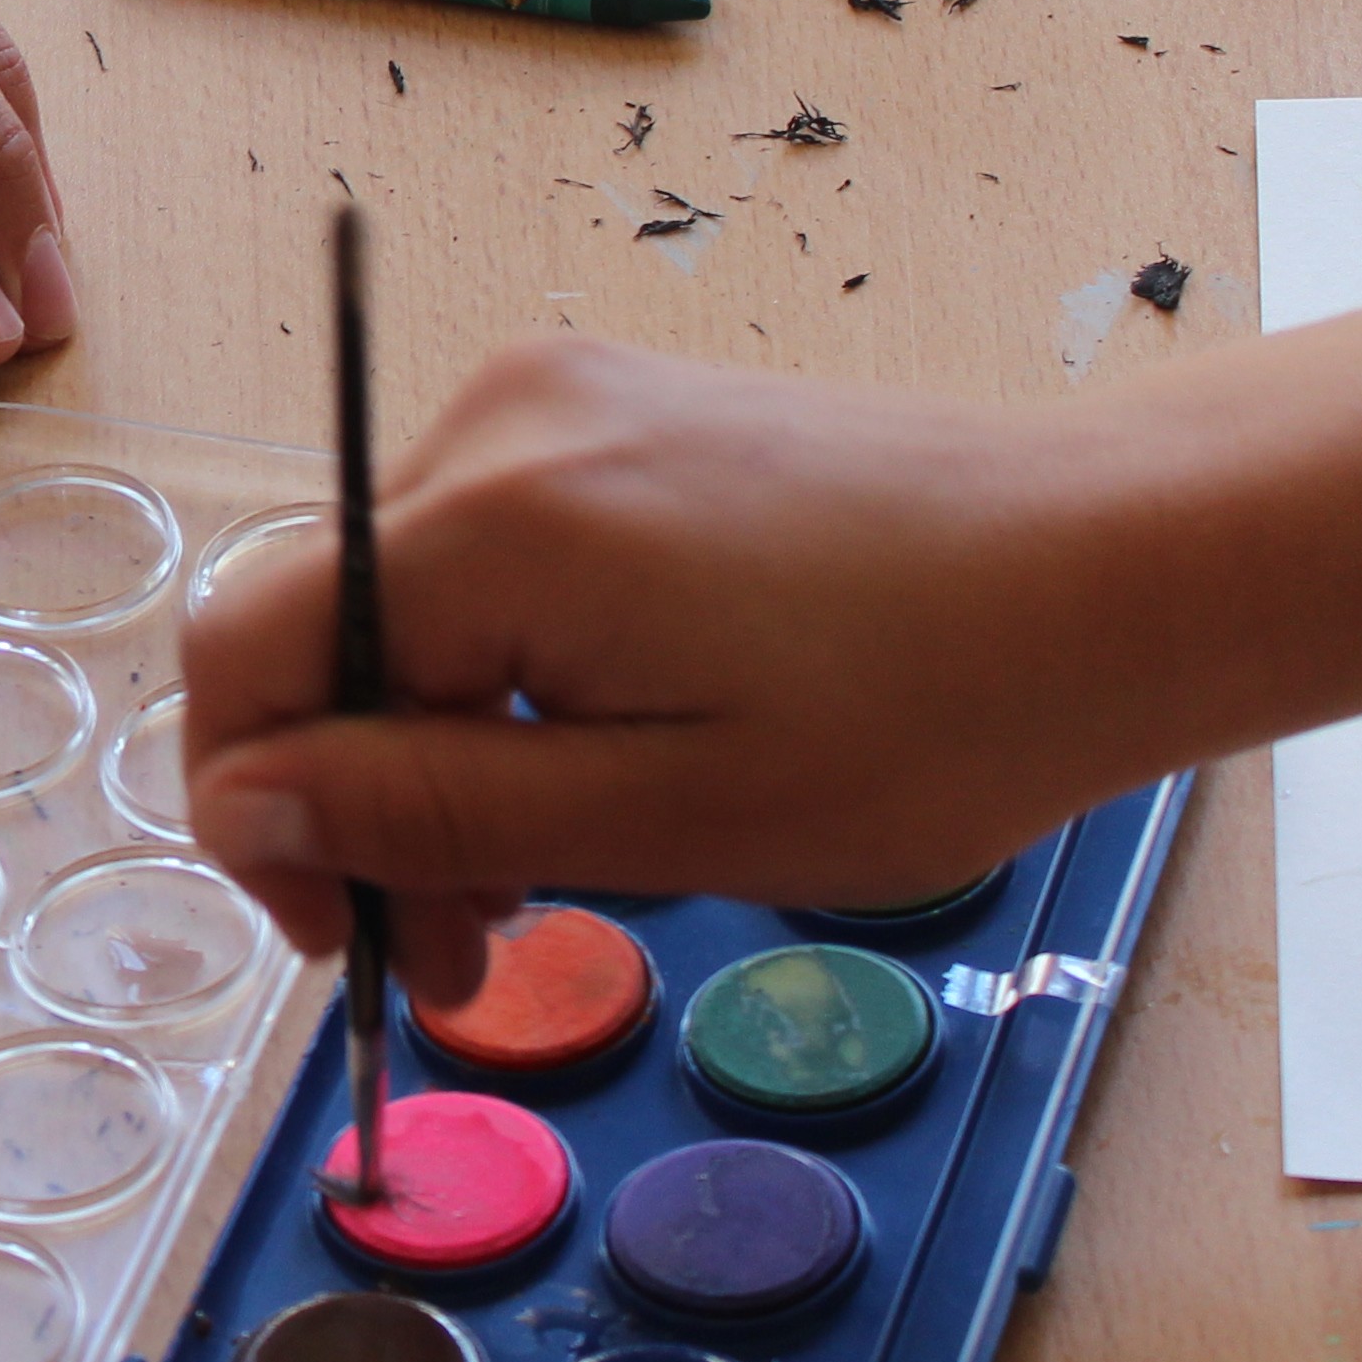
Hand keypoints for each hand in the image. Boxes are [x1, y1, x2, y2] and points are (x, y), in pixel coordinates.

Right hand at [176, 339, 1151, 993]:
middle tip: (468, 956)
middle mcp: (495, 426)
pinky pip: (482, 563)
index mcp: (497, 519)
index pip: (248, 650)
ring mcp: (552, 405)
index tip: (345, 938)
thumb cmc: (935, 709)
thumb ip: (431, 812)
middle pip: (320, 631)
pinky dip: (502, 679)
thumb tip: (242, 809)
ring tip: (554, 875)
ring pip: (398, 607)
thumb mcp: (669, 817)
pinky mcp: (608, 415)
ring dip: (436, 753)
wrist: (1119, 569)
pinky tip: (599, 759)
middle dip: (363, 805)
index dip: (256, 811)